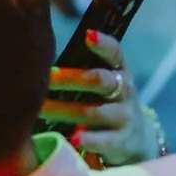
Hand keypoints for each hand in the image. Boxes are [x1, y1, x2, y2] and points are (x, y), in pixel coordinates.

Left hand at [41, 31, 157, 168]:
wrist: (136, 140)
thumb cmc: (106, 104)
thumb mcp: (103, 85)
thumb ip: (82, 72)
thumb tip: (39, 59)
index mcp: (119, 72)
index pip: (115, 54)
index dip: (103, 44)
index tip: (88, 35)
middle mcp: (124, 92)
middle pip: (99, 80)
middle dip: (70, 78)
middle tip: (45, 77)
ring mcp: (123, 117)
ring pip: (92, 111)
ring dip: (63, 110)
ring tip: (40, 110)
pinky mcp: (120, 141)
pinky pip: (102, 140)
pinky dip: (87, 139)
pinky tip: (72, 139)